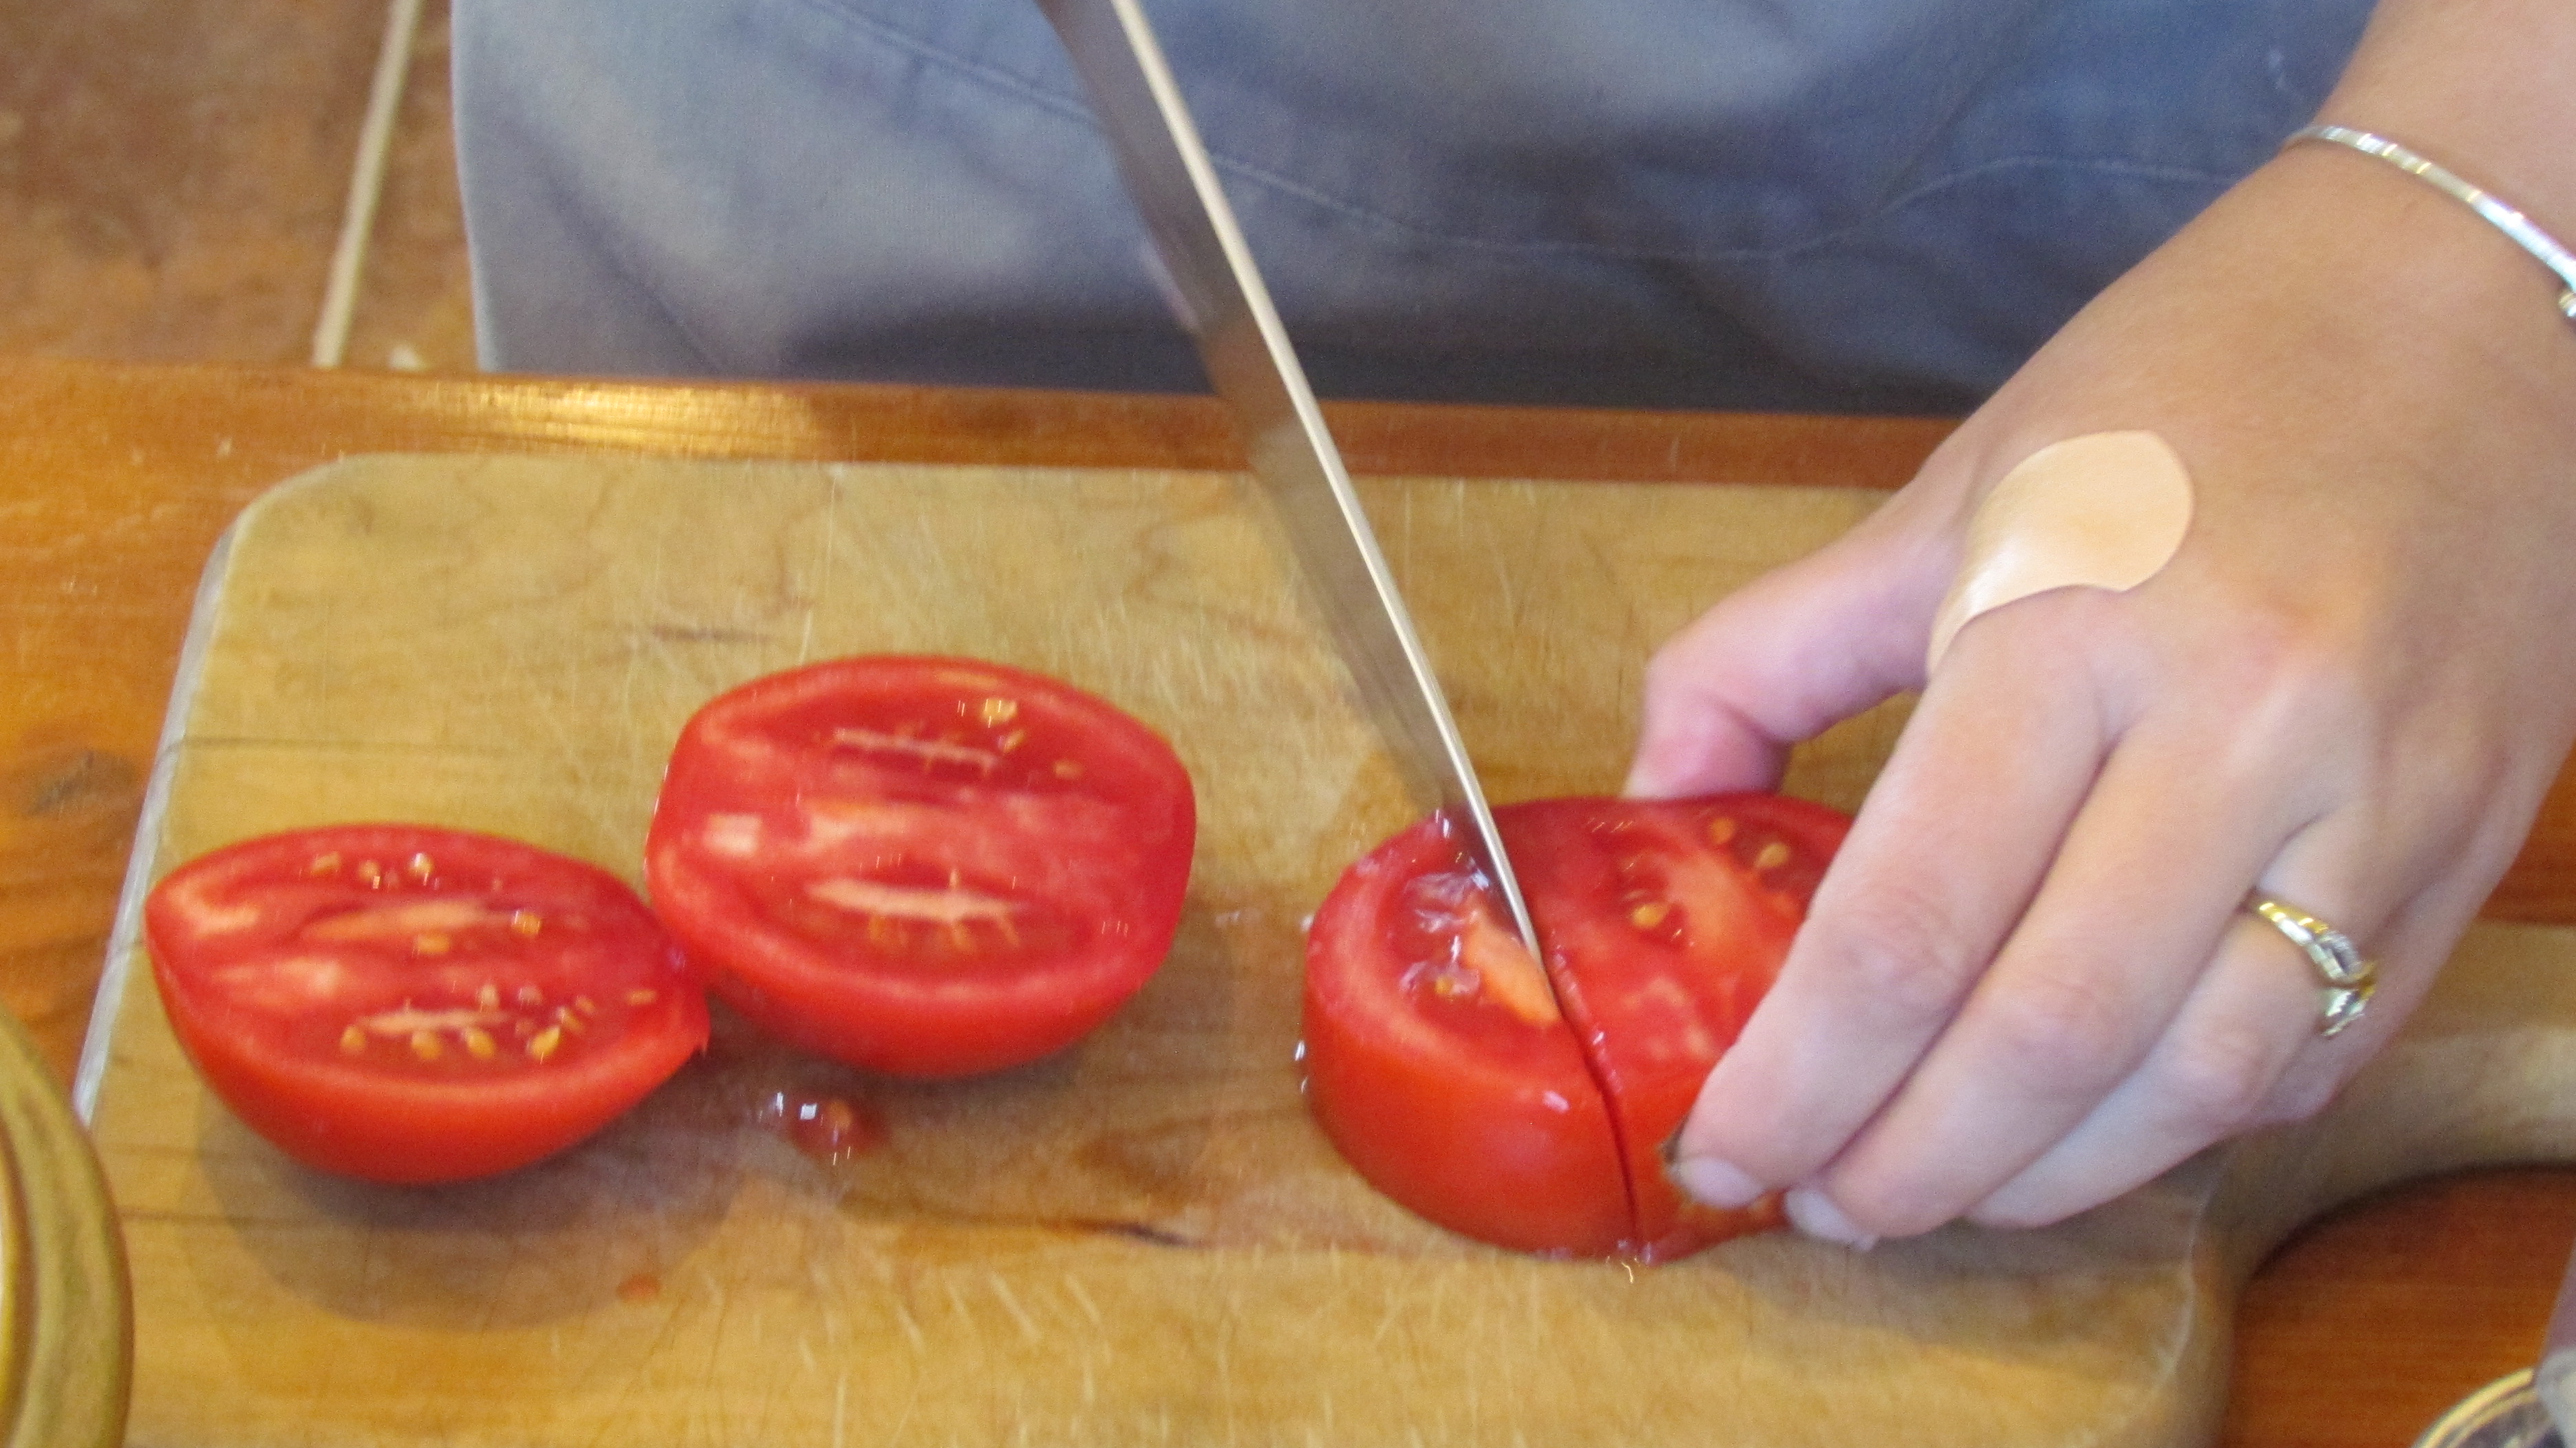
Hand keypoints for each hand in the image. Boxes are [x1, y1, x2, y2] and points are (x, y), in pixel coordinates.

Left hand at [1633, 140, 2575, 1239]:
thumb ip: (1768, 654)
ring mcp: (2380, 803)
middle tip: (1822, 1204)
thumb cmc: (2180, 387)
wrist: (2466, 303)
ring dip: (2046, 1180)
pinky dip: (2182, 1125)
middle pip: (2046, 1034)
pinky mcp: (2467, 850)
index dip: (1800, 1073)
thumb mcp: (1943, 497)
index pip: (1907, 921)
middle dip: (1909, 1163)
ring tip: (1936, 1194)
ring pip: (2196, 1083)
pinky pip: (2313, 1052)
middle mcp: (2242, 729)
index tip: (1724, 1146)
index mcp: (2074, 625)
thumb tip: (1656, 803)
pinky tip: (2088, 1131)